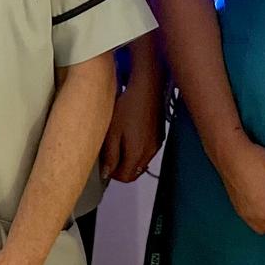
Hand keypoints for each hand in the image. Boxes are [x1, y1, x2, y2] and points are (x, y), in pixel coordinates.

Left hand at [101, 59, 163, 182]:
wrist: (148, 88)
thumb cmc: (126, 108)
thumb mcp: (112, 132)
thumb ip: (110, 155)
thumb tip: (107, 173)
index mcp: (137, 155)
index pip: (125, 177)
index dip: (112, 175)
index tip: (104, 165)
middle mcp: (149, 154)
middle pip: (134, 172)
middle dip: (121, 169)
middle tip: (109, 157)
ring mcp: (157, 145)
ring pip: (141, 162)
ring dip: (129, 160)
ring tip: (118, 144)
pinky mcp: (160, 136)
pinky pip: (147, 152)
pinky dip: (137, 151)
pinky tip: (130, 136)